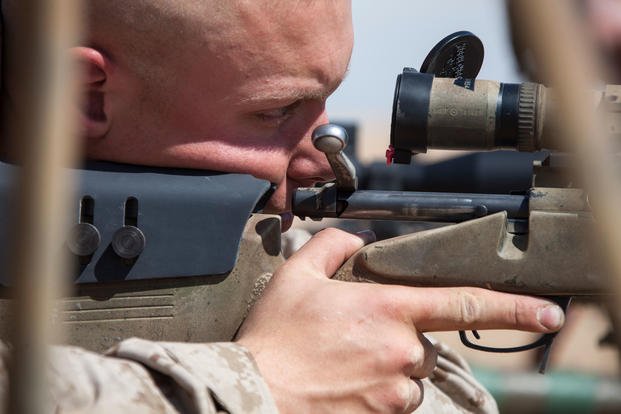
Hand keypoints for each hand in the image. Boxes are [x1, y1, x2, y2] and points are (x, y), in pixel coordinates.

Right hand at [236, 228, 563, 413]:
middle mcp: (400, 352)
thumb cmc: (275, 337)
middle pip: (423, 344)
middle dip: (401, 339)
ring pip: (409, 377)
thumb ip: (333, 246)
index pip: (462, 304)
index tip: (548, 314)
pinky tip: (345, 384)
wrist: (255, 394)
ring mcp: (394, 391)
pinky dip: (379, 393)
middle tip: (355, 339)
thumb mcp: (297, 276)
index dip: (512, 309)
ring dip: (389, 369)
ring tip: (344, 364)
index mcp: (387, 310)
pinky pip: (395, 403)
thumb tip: (355, 240)